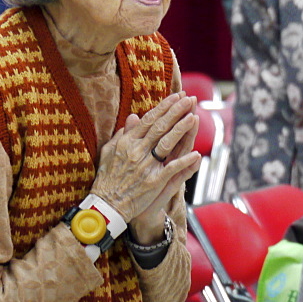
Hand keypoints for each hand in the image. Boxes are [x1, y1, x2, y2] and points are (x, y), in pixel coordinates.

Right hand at [90, 92, 200, 224]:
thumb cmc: (107, 178)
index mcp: (127, 142)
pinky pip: (171, 169)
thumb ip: (123, 134)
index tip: (176, 97)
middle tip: (189, 99)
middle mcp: (137, 152)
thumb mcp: (109, 151)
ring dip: (181, 130)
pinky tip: (196, 154)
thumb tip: (134, 117)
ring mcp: (145, 167)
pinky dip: (184, 161)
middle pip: (160, 128)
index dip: (163, 108)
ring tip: (193, 117)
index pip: (149, 120)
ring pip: (167, 143)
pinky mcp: (153, 182)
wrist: (106, 204)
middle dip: (176, 112)